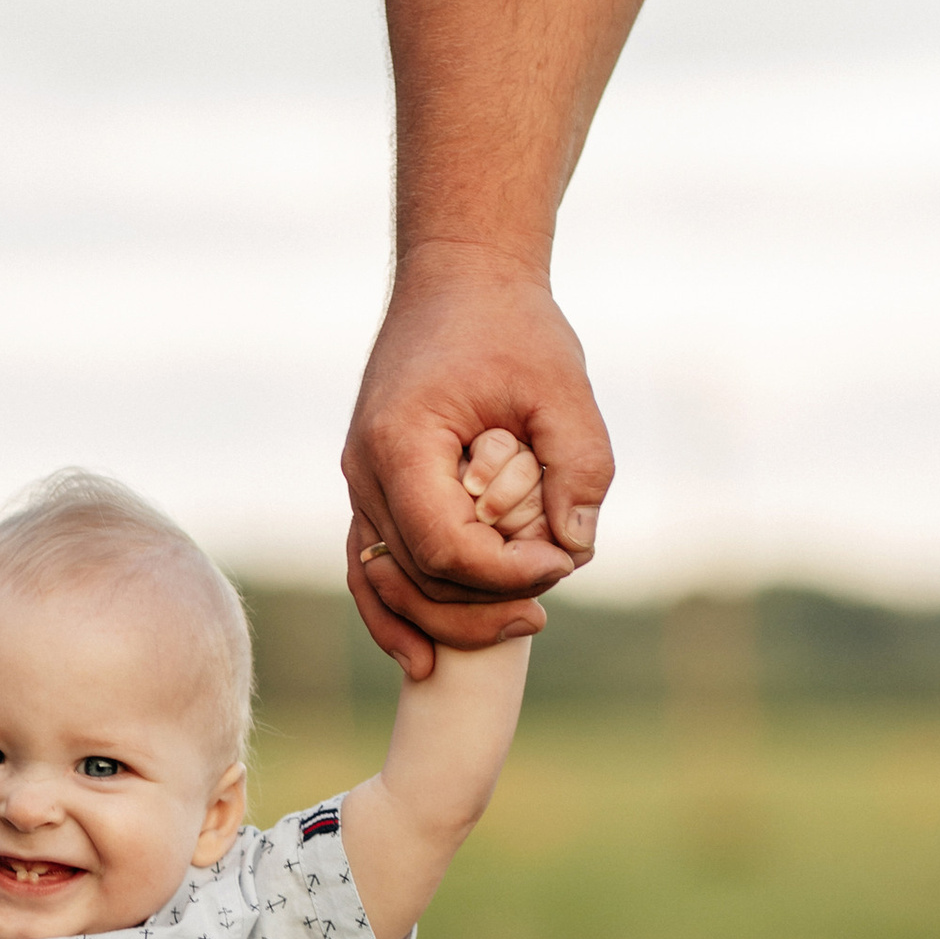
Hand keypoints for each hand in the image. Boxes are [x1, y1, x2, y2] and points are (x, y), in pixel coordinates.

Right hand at [343, 243, 612, 679]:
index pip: (444, 546)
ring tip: (517, 630)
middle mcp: (365, 469)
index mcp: (402, 441)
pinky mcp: (372, 490)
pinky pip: (371, 568)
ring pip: (388, 583)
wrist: (459, 279)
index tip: (560, 564)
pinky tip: (426, 659)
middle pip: (416, 576)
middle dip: (484, 605)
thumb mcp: (563, 385)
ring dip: (446, 620)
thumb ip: (579, 465)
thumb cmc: (511, 325)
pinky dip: (395, 614)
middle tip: (548, 601)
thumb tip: (574, 549)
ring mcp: (360, 483)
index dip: (504, 575)